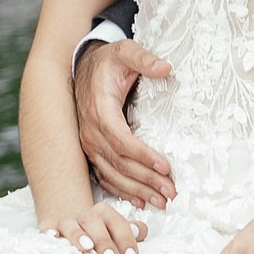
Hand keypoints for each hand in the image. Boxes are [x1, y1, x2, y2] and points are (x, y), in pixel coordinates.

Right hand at [38, 197, 148, 253]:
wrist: (69, 221)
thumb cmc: (98, 232)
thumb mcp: (115, 230)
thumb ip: (132, 231)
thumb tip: (139, 231)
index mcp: (105, 214)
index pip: (118, 223)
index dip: (126, 240)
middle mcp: (86, 216)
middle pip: (95, 222)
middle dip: (104, 241)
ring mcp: (66, 222)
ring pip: (72, 225)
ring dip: (79, 235)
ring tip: (86, 248)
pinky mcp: (49, 229)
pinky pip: (47, 230)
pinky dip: (50, 233)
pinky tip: (52, 238)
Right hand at [74, 39, 176, 207]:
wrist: (83, 67)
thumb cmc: (108, 62)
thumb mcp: (125, 51)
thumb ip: (144, 58)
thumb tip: (166, 68)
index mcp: (100, 111)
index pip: (121, 140)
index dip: (143, 155)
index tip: (165, 166)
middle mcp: (91, 132)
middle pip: (120, 163)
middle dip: (146, 180)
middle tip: (171, 192)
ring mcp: (90, 144)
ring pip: (113, 175)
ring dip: (137, 191)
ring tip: (162, 202)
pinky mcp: (92, 151)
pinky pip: (105, 176)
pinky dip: (122, 191)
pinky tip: (140, 201)